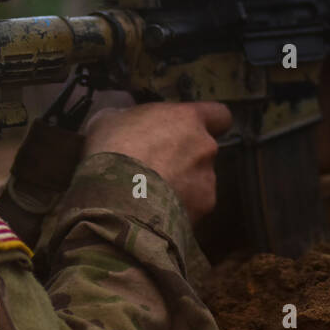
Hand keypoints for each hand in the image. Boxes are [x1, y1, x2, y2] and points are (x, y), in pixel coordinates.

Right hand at [81, 101, 232, 223]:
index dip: (209, 122)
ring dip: (181, 187)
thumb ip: (129, 119)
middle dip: (185, 159)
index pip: (220, 115)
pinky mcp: (202, 211)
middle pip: (203, 152)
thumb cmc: (113, 148)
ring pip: (199, 182)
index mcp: (188, 119)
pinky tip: (154, 214)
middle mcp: (205, 148)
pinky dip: (177, 210)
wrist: (117, 198)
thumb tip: (124, 122)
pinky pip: (192, 208)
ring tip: (150, 197)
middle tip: (156, 169)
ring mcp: (207, 182)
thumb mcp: (109, 120)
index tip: (191, 130)